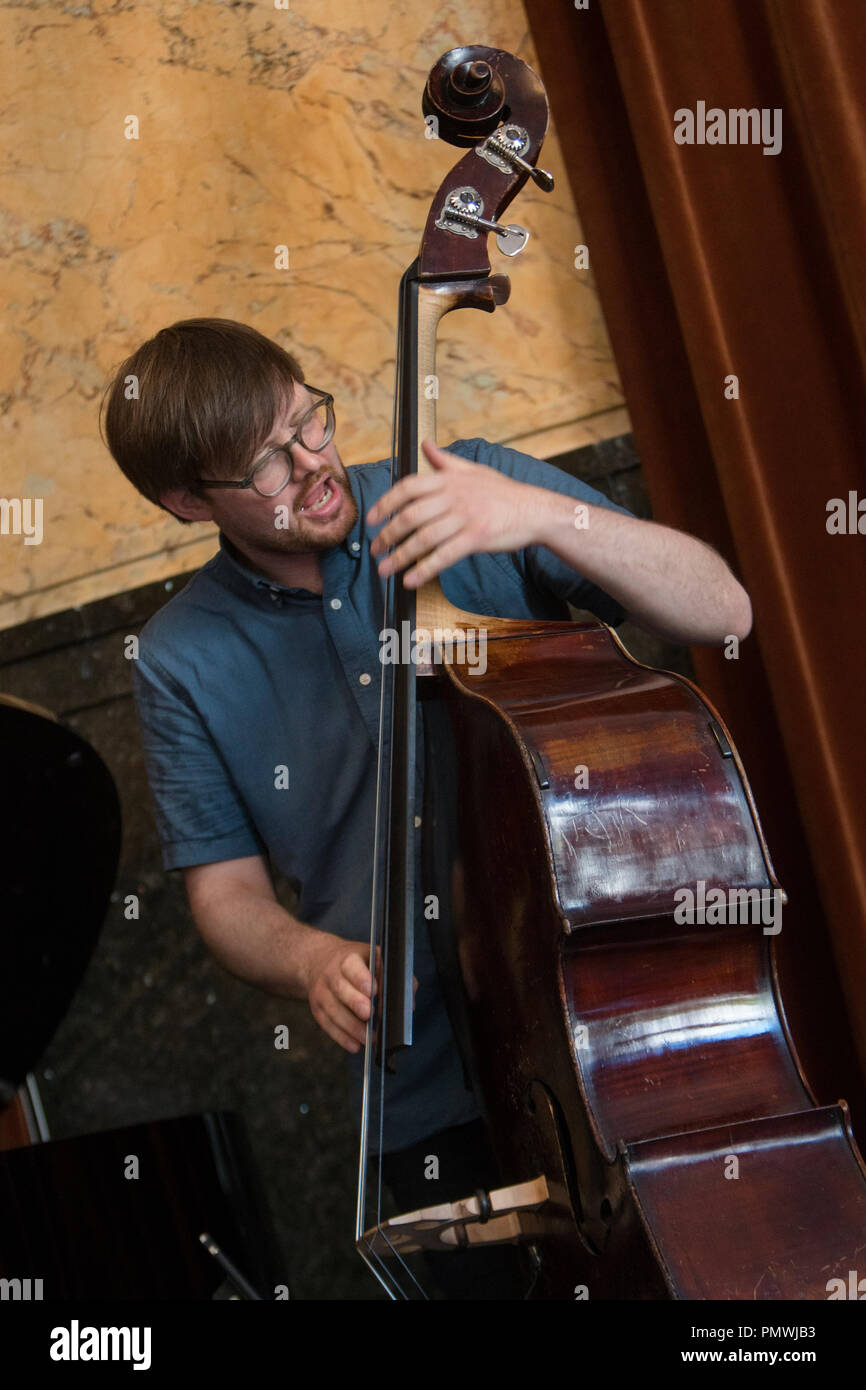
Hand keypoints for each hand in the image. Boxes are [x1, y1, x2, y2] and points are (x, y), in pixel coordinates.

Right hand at [304, 935, 415, 1052]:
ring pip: (334, 1011)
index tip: (374, 991)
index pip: (352, 966)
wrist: (319, 962)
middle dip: (356, 1003)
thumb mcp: (373, 958)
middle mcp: (331, 974)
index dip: (362, 979)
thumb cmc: (357, 963)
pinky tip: (355, 1045)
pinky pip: (328, 1026)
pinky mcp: (317, 1010)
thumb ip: (393, 977)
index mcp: (348, 958)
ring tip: (368, 1038)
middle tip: (369, 1015)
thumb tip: (408, 1004)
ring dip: (352, 1027)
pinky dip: (342, 1037)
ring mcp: (321, 992)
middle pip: (341, 989)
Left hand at [367, 439, 541, 587]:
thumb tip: (426, 444)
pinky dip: (424, 570)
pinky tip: (410, 580)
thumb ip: (445, 461)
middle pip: (411, 516)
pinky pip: (444, 556)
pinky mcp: (477, 538)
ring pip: (424, 538)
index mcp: (449, 479)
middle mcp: (454, 496)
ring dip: (400, 556)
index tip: (372, 519)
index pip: (408, 488)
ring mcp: (465, 517)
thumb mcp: (473, 470)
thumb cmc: (502, 493)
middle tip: (375, 549)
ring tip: (385, 569)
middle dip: (388, 535)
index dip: (386, 503)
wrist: (534, 510)